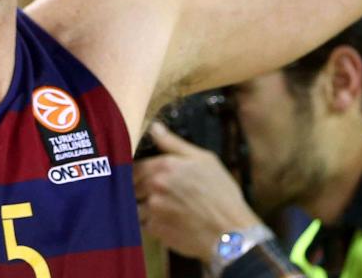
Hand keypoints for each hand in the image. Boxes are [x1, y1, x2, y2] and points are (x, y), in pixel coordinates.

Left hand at [133, 123, 261, 261]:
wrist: (230, 232)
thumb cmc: (222, 194)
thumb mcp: (205, 160)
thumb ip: (174, 144)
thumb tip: (154, 128)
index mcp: (165, 165)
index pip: (135, 165)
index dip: (140, 172)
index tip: (146, 177)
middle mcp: (154, 186)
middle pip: (132, 185)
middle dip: (140, 189)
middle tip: (159, 194)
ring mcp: (153, 209)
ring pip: (136, 205)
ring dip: (144, 207)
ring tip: (165, 210)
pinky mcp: (155, 230)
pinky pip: (143, 224)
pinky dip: (152, 223)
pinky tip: (169, 222)